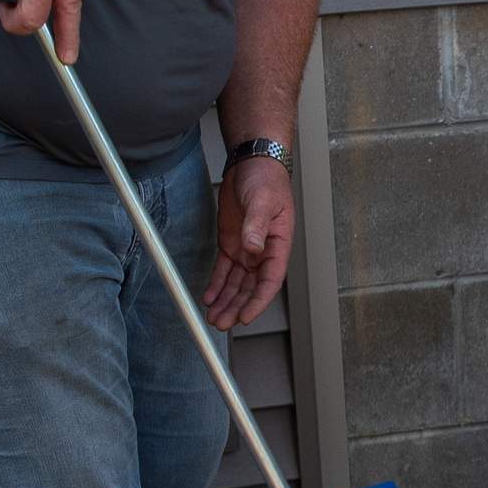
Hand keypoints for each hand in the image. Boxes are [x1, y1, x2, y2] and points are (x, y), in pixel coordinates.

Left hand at [205, 154, 293, 326]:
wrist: (251, 163)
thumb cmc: (266, 179)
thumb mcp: (262, 200)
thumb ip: (257, 225)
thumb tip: (253, 248)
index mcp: (278, 244)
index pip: (270, 280)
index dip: (258, 301)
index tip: (246, 317)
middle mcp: (263, 252)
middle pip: (251, 288)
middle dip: (237, 307)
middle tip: (222, 323)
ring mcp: (247, 249)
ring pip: (236, 284)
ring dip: (226, 301)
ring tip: (213, 318)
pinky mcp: (231, 243)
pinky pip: (224, 270)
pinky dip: (216, 285)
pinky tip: (208, 297)